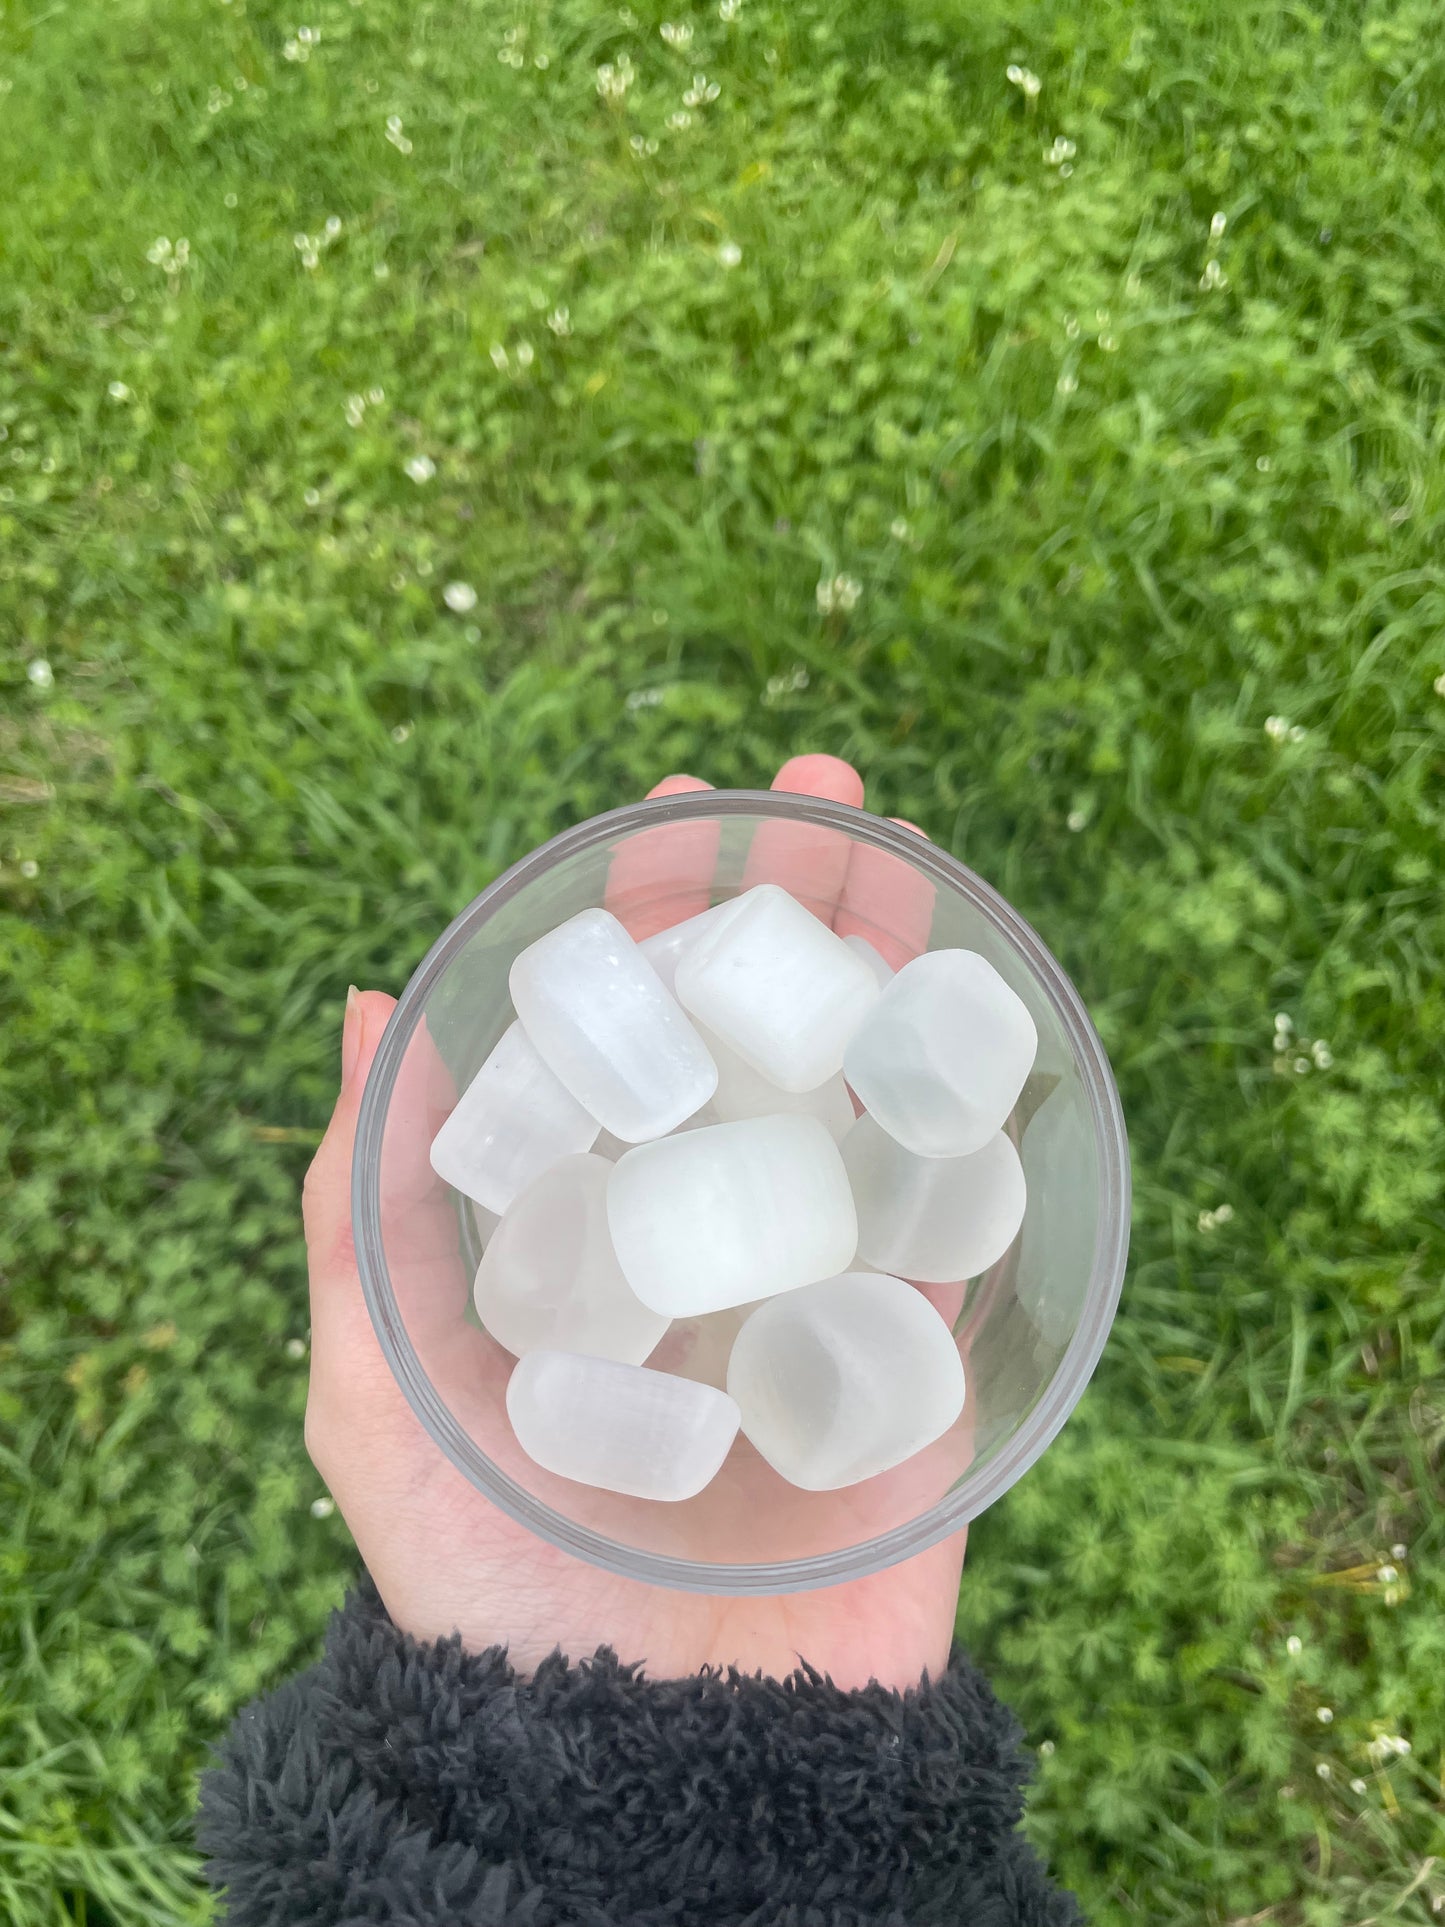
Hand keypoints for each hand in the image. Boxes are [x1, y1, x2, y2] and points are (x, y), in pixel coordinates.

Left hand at [303, 756, 967, 1689]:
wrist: (643, 1770)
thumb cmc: (489, 1590)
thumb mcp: (376, 1390)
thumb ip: (362, 1206)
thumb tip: (364, 1001)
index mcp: (582, 1233)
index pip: (620, 1038)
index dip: (642, 919)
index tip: (664, 816)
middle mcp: (699, 1241)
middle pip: (752, 1039)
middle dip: (783, 910)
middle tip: (812, 796)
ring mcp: (813, 1294)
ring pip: (859, 1096)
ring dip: (885, 972)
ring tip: (897, 859)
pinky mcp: (910, 1366)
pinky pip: (948, 1225)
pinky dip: (965, 1118)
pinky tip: (978, 1011)